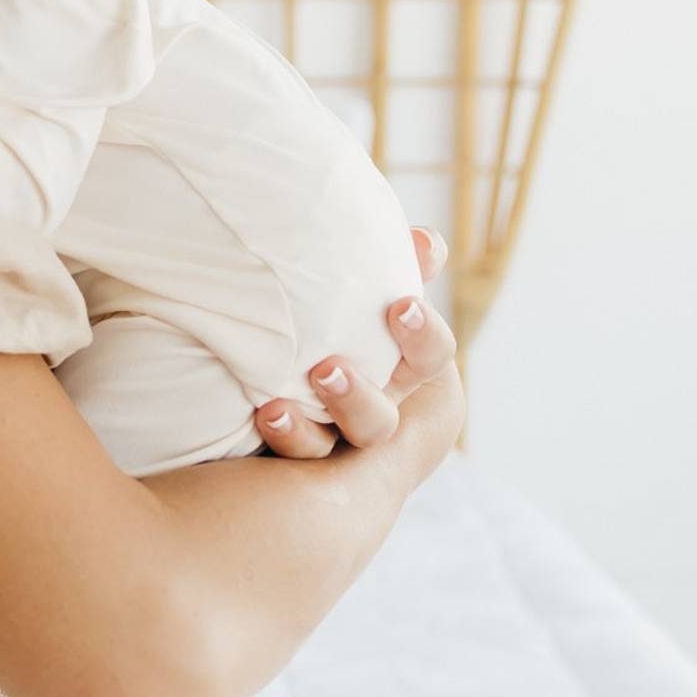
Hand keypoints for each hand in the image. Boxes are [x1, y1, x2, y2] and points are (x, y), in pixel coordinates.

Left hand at [251, 227, 462, 459]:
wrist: (280, 331)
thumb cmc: (337, 300)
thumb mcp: (369, 280)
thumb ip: (398, 258)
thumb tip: (422, 242)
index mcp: (403, 364)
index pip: (431, 353)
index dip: (422, 333)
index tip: (400, 306)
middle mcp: (374, 406)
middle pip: (380, 419)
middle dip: (357, 398)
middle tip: (327, 369)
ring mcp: (335, 433)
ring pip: (332, 448)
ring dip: (306, 428)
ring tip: (278, 406)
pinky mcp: (297, 443)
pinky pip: (297, 454)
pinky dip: (284, 434)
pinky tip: (265, 414)